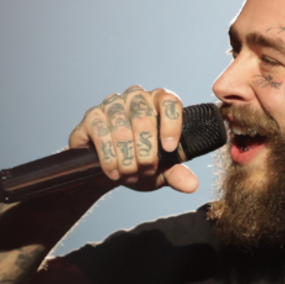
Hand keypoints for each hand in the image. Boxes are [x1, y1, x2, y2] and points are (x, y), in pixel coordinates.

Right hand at [66, 86, 198, 192]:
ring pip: (121, 127)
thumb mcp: (161, 172)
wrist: (110, 172)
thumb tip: (192, 185)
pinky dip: (110, 157)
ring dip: (127, 157)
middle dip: (146, 150)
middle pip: (143, 116)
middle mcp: (136, 97)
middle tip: (147, 170)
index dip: (171, 124)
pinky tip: (114, 172)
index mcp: (158, 103)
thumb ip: (176, 175)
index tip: (169, 148)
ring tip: (130, 174)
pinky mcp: (92, 116)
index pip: (169, 101)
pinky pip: (101, 134)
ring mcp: (112, 104)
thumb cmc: (140, 164)